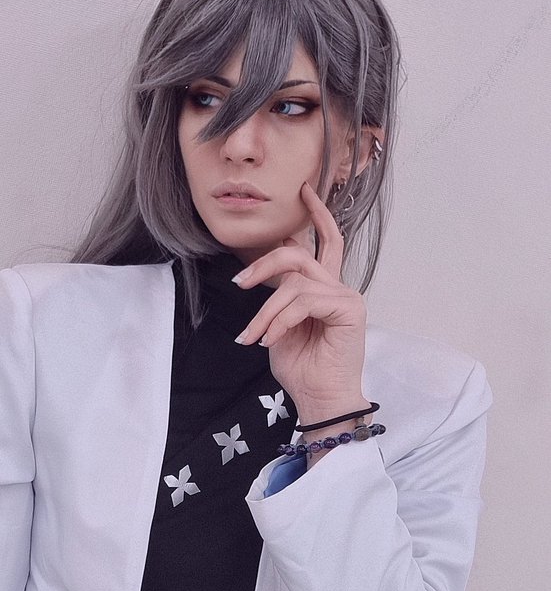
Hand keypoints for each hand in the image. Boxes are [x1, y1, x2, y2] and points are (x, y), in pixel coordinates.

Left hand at [233, 182, 367, 422]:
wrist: (318, 400)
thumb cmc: (301, 370)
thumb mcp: (278, 329)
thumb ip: (276, 300)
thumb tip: (261, 277)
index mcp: (324, 289)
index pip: (325, 242)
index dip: (316, 215)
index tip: (303, 191)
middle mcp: (337, 287)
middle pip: (299, 254)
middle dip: (264, 264)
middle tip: (240, 284)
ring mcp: (346, 296)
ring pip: (295, 281)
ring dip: (267, 310)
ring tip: (255, 337)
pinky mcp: (349, 308)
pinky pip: (304, 300)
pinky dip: (280, 320)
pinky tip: (270, 341)